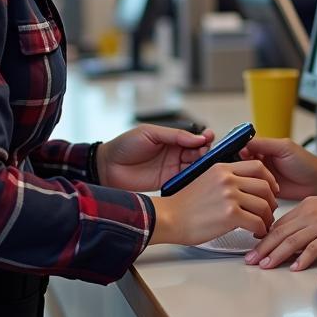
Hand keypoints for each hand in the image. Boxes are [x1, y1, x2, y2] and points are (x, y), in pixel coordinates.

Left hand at [96, 124, 213, 191]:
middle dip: (205, 152)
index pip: (193, 138)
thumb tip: (197, 138)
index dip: (203, 138)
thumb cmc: (125, 145)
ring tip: (204, 165)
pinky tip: (198, 179)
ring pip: (194, 167)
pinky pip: (185, 181)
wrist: (107, 167)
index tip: (209, 137)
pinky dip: (194, 180)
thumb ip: (174, 135)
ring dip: (202, 166)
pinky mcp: (168, 183)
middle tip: (205, 153)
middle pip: (198, 153)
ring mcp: (172, 168)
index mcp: (171, 139)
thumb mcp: (150, 133)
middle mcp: (174, 153)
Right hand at [150, 160, 279, 245]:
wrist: (169, 218)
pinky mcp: (230, 214)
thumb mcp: (205, 180)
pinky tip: (257, 232)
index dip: (270, 179)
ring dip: (268, 217)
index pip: (257, 166)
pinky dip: (261, 229)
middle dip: (272, 200)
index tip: (272, 189)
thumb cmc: (184, 205)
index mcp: (222, 168)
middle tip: (270, 210)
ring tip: (264, 224)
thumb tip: (241, 187)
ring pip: (264, 204)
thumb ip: (224, 180)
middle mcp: (228, 178)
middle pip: (264, 185)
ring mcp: (230, 195)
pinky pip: (257, 221)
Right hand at [238, 137, 316, 199]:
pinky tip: (255, 191)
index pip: (245, 147)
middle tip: (244, 171)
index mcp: (264, 148)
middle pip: (243, 163)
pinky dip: (253, 191)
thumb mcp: (284, 148)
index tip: (240, 156)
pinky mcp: (266, 190)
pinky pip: (254, 191)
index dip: (240, 152)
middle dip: (242, 167)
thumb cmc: (306, 163)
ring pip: (247, 177)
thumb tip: (245, 143)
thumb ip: (264, 144)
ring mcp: (263, 177)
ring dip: (248, 180)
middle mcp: (262, 162)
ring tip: (252, 181)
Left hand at [244, 186, 316, 271]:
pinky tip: (294, 267)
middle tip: (250, 260)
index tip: (254, 247)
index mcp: (306, 206)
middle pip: (279, 232)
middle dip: (262, 248)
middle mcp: (309, 214)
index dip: (263, 237)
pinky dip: (302, 259)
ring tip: (264, 266)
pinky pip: (314, 249)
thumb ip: (308, 220)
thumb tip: (295, 235)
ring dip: (275, 255)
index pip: (279, 224)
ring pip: (291, 241)